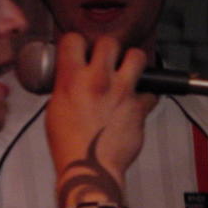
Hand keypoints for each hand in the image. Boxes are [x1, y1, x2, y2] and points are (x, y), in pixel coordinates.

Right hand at [46, 33, 156, 207]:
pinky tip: (137, 101)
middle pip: (109, 42)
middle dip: (109, 48)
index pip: (74, 39)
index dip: (77, 42)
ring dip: (133, 61)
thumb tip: (72, 76)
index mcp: (72, 79)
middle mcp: (98, 80)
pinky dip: (147, 95)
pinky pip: (152, 92)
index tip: (80, 49)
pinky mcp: (139, 107)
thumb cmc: (69, 145)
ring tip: (128, 70)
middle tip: (107, 58)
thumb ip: (66, 86)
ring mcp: (122, 92)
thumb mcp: (55, 109)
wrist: (89, 169)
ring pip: (137, 56)